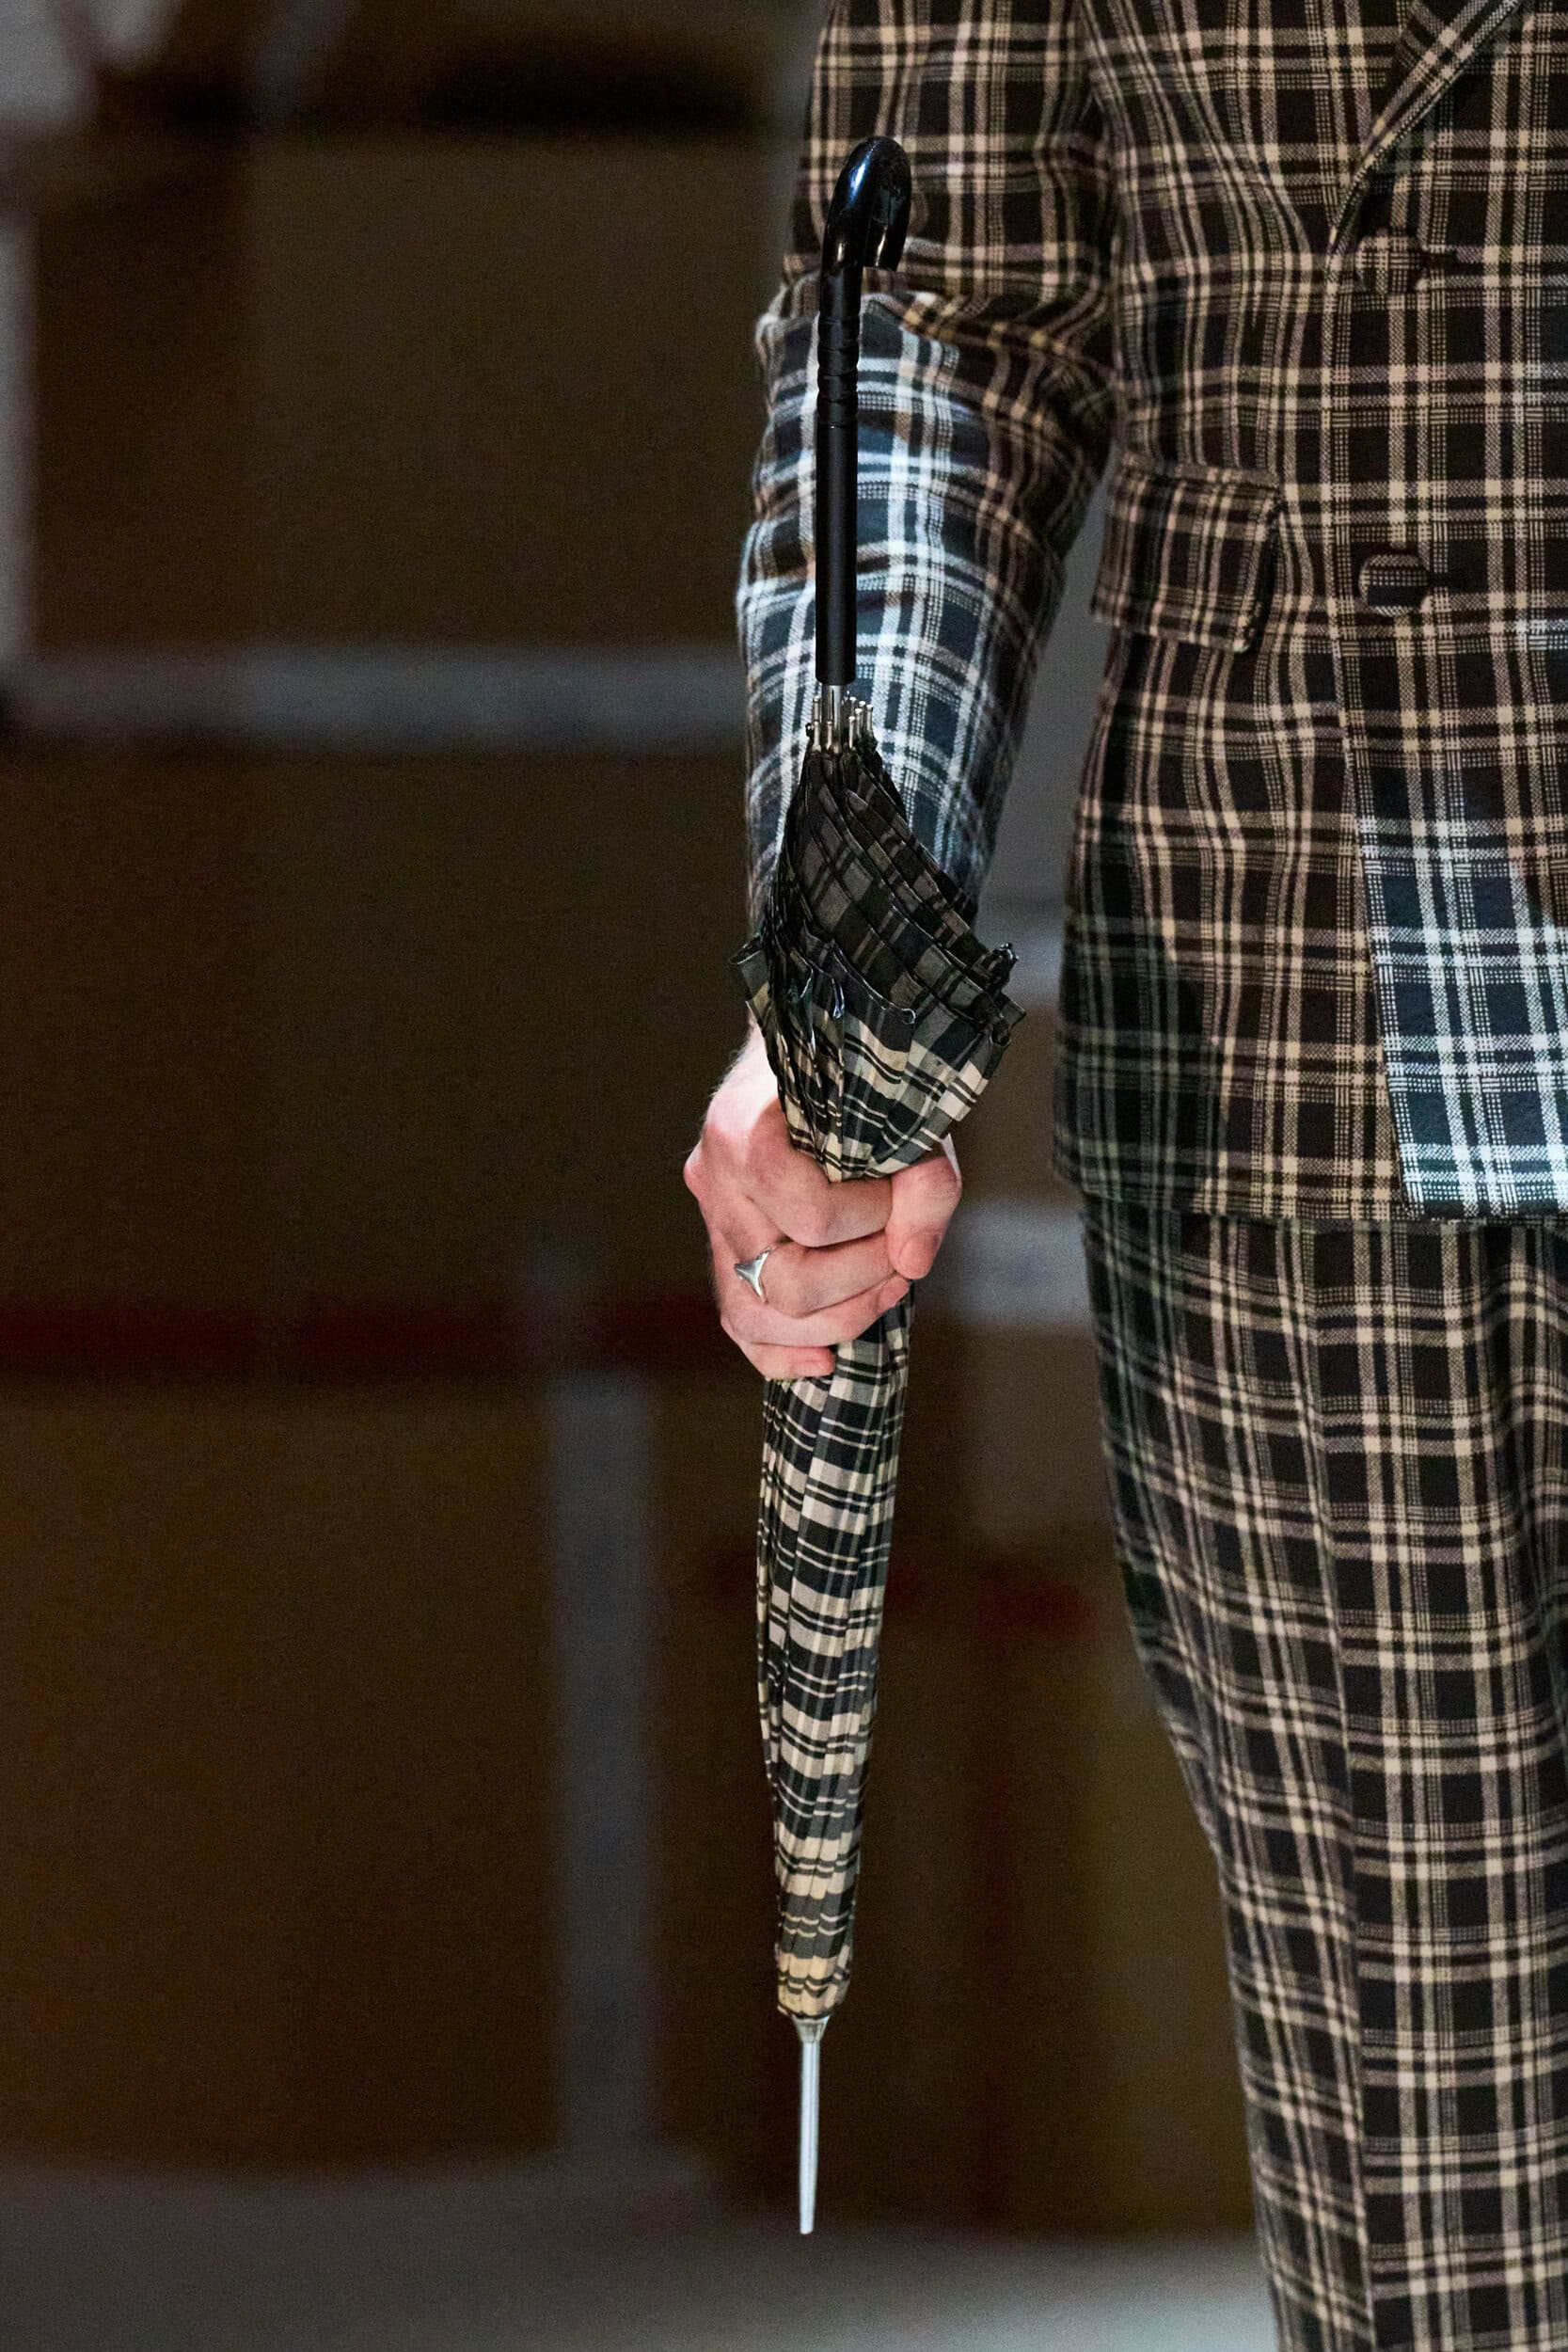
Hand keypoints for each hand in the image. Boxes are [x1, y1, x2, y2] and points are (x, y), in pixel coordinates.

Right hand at [683, 1021, 961, 1379]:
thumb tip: (912, 1264)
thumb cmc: (863, 1084)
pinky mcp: (723, 1247)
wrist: (819, 1053)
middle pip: (782, 1281)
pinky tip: (828, 1361)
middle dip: (860, 1281)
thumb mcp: (908, 1117)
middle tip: (901, 1258)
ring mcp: (712, 1218)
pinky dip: (782, 1354)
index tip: (899, 1196)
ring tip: (886, 1291)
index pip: (812, 1217)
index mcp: (744, 1132)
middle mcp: (714, 1179)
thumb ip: (926, 1184)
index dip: (873, 1222)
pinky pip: (738, 1324)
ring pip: (754, 1315)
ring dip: (835, 1321)